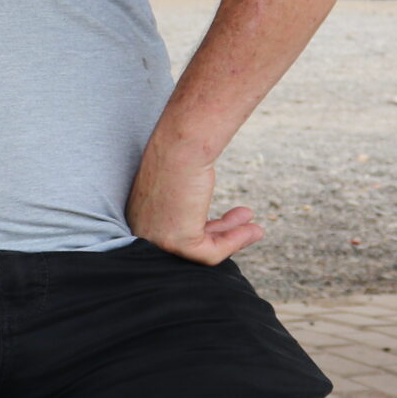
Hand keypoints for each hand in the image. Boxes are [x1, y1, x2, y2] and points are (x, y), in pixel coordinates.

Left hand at [128, 148, 263, 264]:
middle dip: (220, 233)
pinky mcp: (175, 242)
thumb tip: (198, 205)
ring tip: (255, 229)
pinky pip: (209, 253)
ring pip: (199, 250)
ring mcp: (157, 237)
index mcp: (140, 212)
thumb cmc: (178, 150)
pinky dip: (233, 243)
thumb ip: (185, 195)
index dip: (204, 227)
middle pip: (188, 240)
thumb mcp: (180, 177)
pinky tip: (250, 229)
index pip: (174, 230)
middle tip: (244, 225)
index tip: (224, 221)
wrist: (180, 144)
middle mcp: (144, 228)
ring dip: (232, 240)